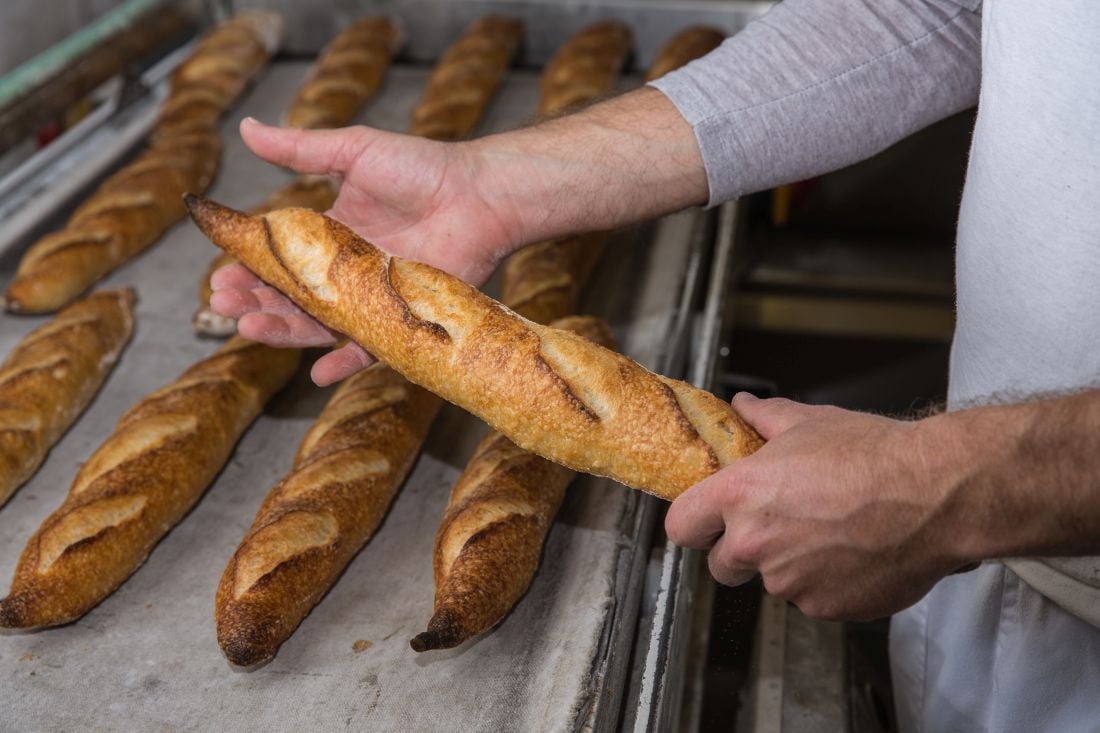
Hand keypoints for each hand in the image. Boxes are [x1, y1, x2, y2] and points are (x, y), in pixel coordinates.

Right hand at [210, 118, 525, 385]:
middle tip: (223, 304)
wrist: (479, 196)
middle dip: (253, 301)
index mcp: (329, 234)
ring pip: (318, 323)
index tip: (217, 275)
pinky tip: (317, 372)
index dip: (246, 268)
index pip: (277, 258)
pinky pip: (369, 349)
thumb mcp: (354, 152)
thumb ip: (300, 149)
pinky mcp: (400, 319)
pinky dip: (345, 362)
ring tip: (250, 327)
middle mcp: (346, 271)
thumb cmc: (422, 169)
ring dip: (283, 330)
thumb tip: (247, 127)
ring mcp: (372, 297)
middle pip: (290, 295)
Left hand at [666, 393, 972, 620]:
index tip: (705, 521)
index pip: (680, 526)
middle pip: (721, 566)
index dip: (693, 523)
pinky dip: (826, 584)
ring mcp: (789, 582)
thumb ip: (764, 418)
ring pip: (772, 582)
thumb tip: (743, 407)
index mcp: (740, 495)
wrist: (936, 494)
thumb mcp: (810, 422)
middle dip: (740, 551)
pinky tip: (852, 553)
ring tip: (829, 533)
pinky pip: (812, 599)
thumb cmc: (876, 456)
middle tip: (775, 527)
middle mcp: (757, 543)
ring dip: (789, 566)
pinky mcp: (824, 607)